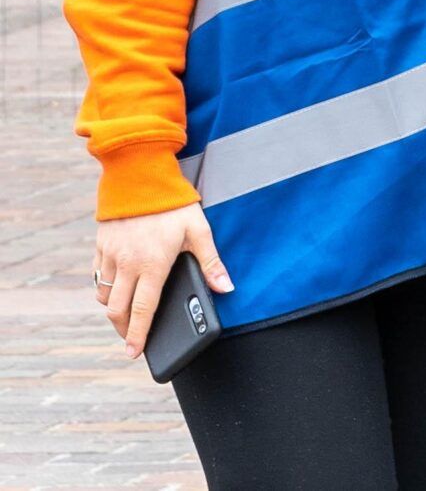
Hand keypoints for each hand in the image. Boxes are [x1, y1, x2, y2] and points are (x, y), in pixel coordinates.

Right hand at [94, 203, 229, 360]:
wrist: (140, 175)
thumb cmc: (174, 203)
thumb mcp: (200, 230)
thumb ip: (211, 262)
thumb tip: (226, 288)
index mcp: (152, 265)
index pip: (143, 310)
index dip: (138, 334)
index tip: (135, 352)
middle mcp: (127, 264)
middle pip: (117, 309)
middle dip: (122, 329)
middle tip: (130, 340)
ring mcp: (110, 255)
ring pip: (104, 294)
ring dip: (112, 309)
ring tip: (125, 316)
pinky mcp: (101, 245)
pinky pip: (98, 275)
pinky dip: (104, 287)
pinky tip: (116, 289)